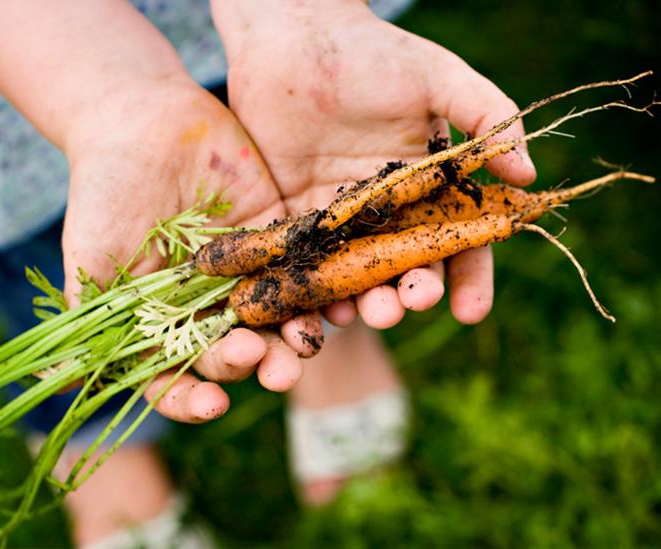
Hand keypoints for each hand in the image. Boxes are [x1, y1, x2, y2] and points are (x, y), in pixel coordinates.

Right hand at [0, 0, 323, 422]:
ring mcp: (246, 271)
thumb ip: (94, 320)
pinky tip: (340, 301)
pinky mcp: (278, 232)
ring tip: (308, 343)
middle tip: (270, 367)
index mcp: (163, 321)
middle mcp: (207, 305)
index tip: (211, 404)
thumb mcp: (89, 259)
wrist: (139, 118)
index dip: (193, 397)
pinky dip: (324, 286)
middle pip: (236, 351)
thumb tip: (66, 382)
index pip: (178, 375)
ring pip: (278, 317)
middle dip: (254, 365)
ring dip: (295, 337)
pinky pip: (306, 266)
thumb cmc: (102, 190)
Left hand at [213, 0, 536, 327]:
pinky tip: (320, 308)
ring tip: (370, 315)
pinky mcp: (292, 214)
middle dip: (413, 293)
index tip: (471, 312)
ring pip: (356, 273)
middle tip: (412, 305)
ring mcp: (339, 217)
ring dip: (365, 301)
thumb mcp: (438, 77)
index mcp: (428, 186)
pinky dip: (314, 288)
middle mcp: (386, 211)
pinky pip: (305, 262)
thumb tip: (529, 173)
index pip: (457, 242)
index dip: (468, 279)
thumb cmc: (373, 54)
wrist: (295, 38)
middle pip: (406, 266)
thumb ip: (486, 116)